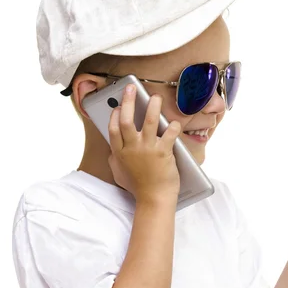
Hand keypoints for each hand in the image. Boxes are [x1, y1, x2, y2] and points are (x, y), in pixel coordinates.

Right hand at [108, 84, 181, 202]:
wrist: (154, 199)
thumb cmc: (138, 187)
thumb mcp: (119, 172)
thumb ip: (115, 158)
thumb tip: (112, 149)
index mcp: (120, 152)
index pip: (113, 128)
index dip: (115, 114)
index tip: (118, 105)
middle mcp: (132, 148)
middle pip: (126, 119)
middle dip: (128, 101)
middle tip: (131, 88)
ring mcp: (147, 149)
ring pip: (148, 121)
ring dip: (152, 107)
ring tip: (156, 97)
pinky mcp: (163, 152)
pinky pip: (169, 134)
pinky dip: (173, 126)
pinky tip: (175, 122)